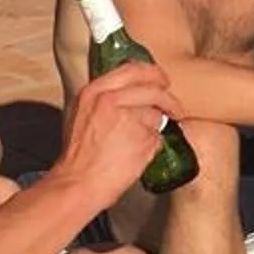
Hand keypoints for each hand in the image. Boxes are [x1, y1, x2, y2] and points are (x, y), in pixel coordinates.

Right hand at [56, 62, 182, 198]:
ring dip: (153, 130)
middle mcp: (110, 100)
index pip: (133, 69)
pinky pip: (158, 138)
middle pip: (153, 89)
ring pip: (157, 116)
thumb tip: (134, 92)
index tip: (162, 80)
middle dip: (169, 100)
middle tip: (175, 109)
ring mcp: (127, 118)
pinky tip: (135, 156)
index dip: (153, 74)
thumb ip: (107, 98)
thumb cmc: (79, 155)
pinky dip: (152, 147)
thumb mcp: (83, 114)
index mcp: (95, 91)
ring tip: (134, 146)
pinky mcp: (141, 138)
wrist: (78, 183)